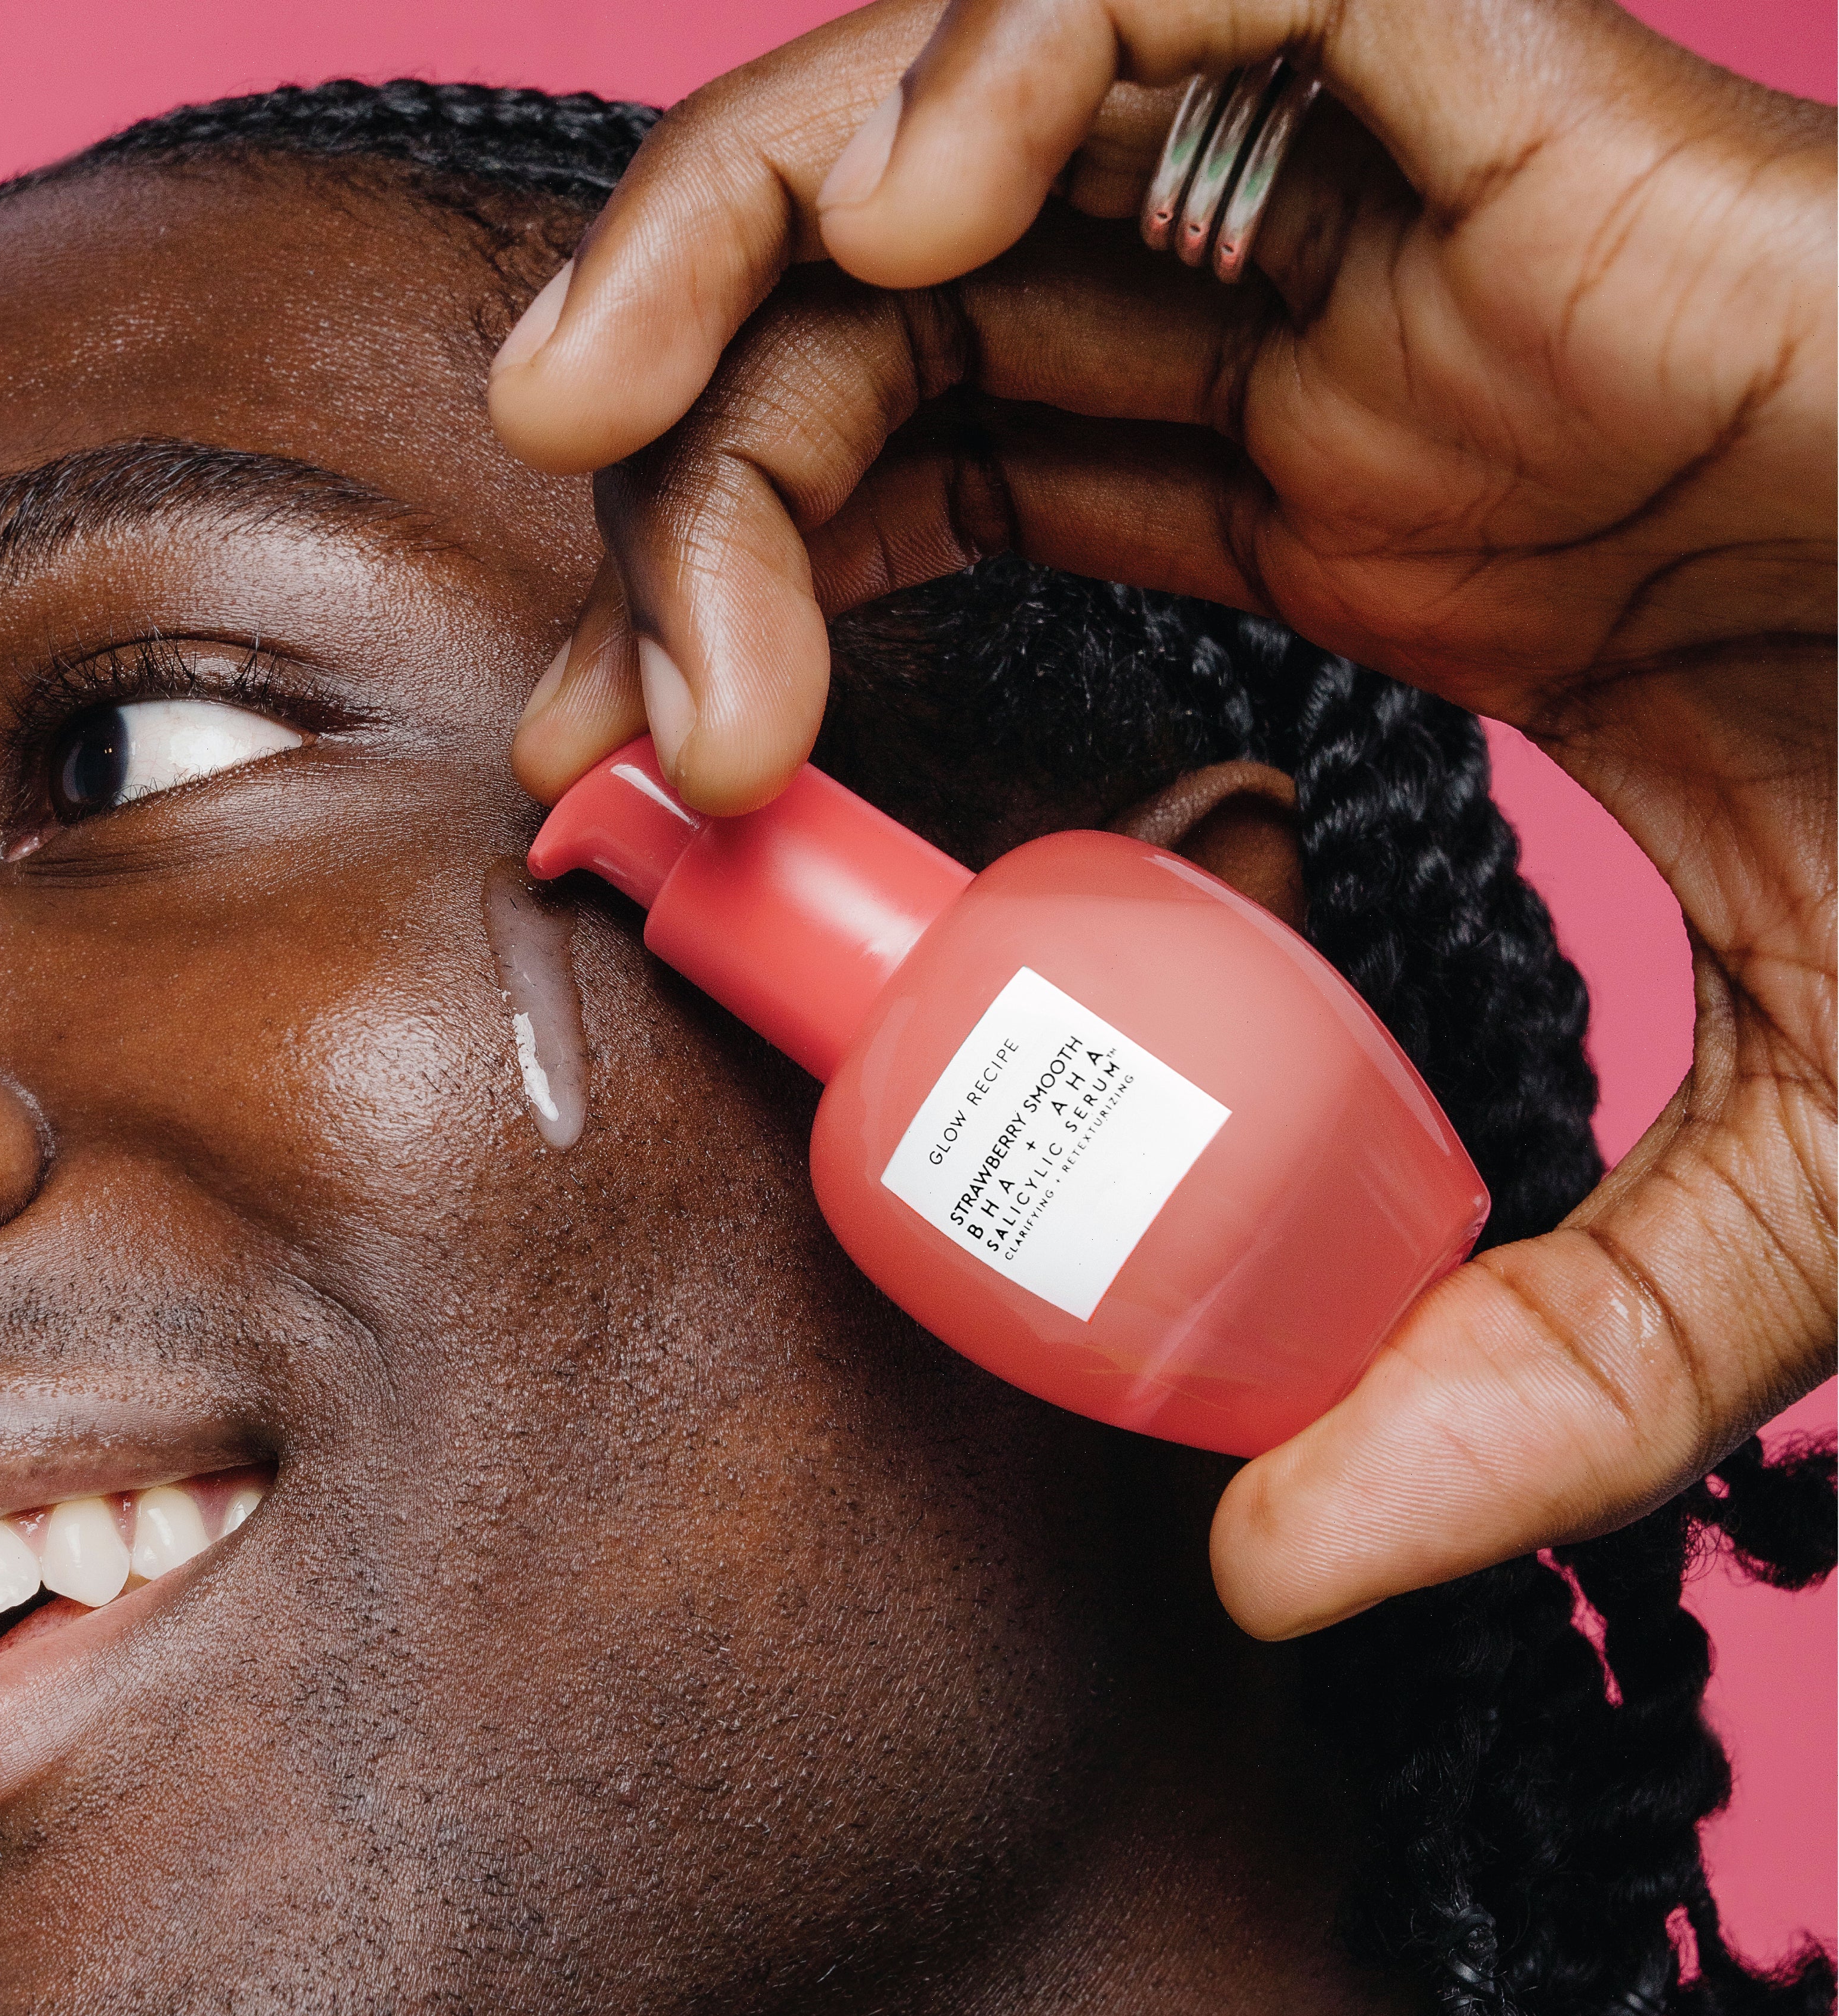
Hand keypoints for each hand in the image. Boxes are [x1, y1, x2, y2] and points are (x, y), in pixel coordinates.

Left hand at [486, 0, 1835, 1634]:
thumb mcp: (1769, 1189)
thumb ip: (1522, 1373)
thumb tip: (1269, 1573)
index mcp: (1364, 531)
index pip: (965, 503)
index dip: (760, 610)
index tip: (632, 793)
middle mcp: (1360, 350)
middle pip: (913, 324)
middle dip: (694, 464)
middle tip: (597, 710)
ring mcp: (1437, 212)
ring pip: (982, 127)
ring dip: (749, 241)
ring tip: (586, 411)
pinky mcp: (1539, 98)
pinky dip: (1012, 61)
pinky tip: (901, 220)